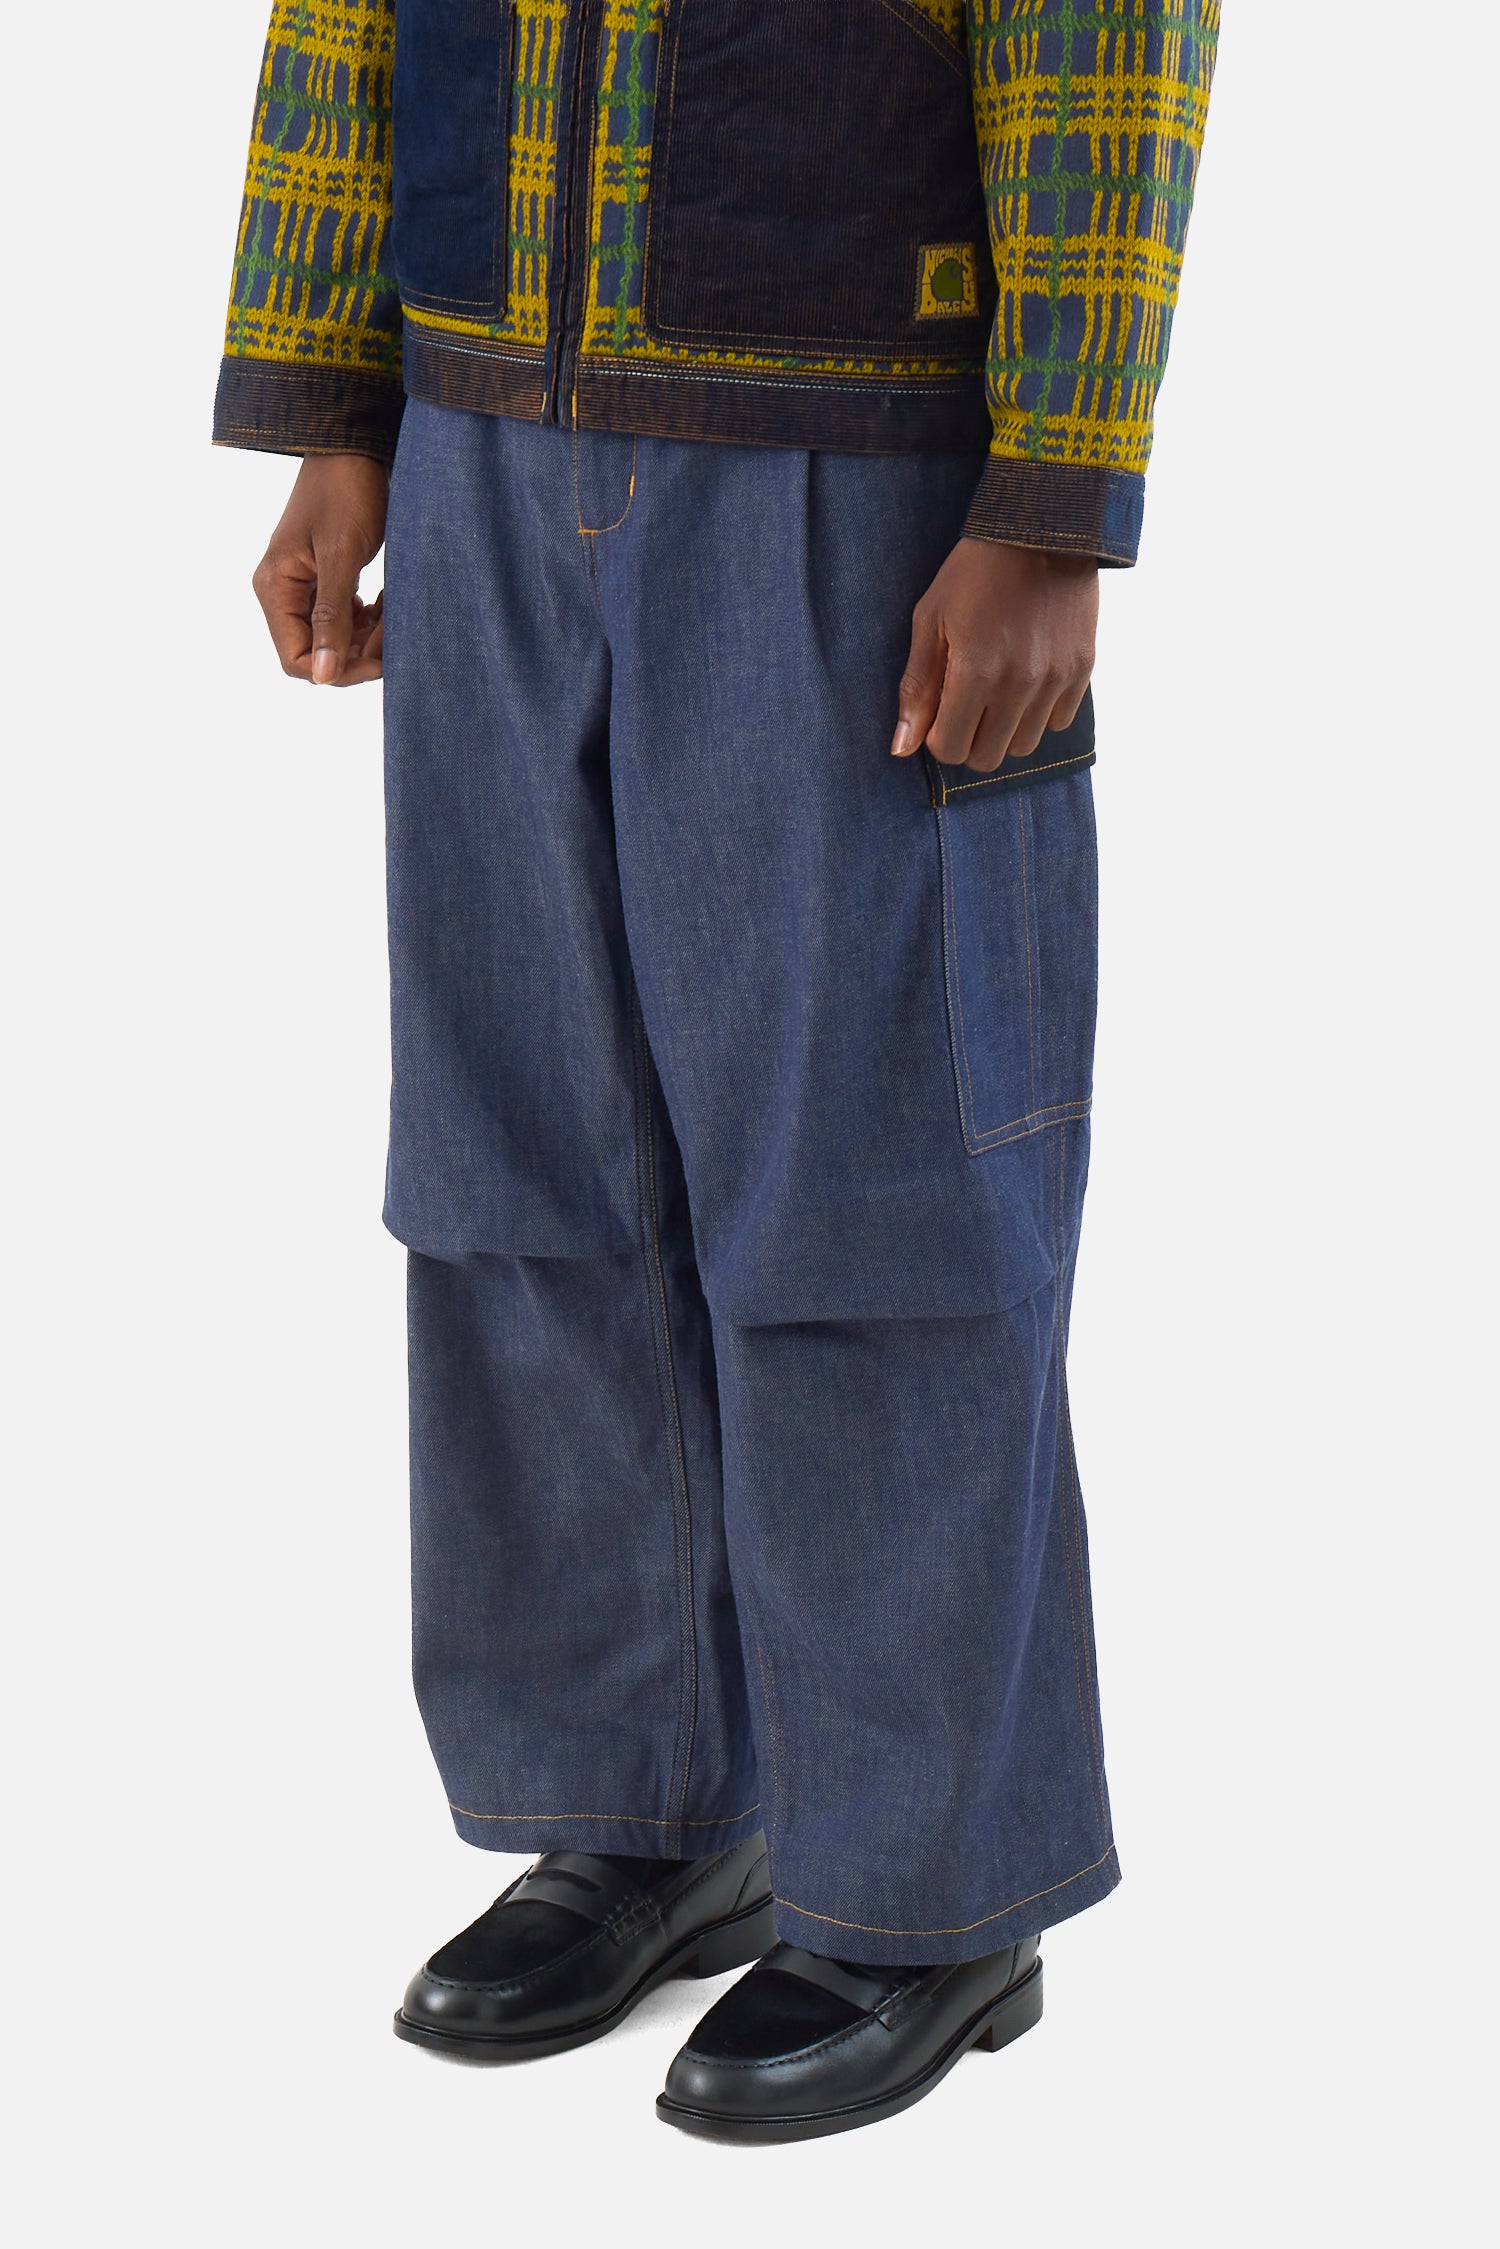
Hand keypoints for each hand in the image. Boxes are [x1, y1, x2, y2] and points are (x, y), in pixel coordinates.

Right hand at [252, 454, 390, 685]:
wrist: (355, 445)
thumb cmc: (346, 491)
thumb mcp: (341, 556)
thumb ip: (332, 617)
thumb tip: (322, 675)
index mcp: (275, 588)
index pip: (296, 659)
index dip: (337, 670)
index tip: (379, 659)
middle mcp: (283, 592)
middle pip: (318, 653)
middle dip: (358, 652)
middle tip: (395, 632)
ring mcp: (305, 586)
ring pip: (337, 638)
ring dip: (369, 636)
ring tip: (395, 610)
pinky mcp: (327, 579)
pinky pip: (347, 618)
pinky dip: (371, 619)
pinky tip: (389, 601)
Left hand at [891, 538, 1097, 772]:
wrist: (1042, 528)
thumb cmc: (975, 571)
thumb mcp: (931, 621)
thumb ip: (917, 687)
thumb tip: (901, 748)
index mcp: (975, 672)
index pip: (950, 749)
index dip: (936, 737)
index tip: (937, 713)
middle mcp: (1019, 684)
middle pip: (987, 757)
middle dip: (967, 741)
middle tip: (963, 707)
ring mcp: (1055, 679)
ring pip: (1024, 745)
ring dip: (1003, 731)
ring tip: (995, 693)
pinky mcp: (1082, 669)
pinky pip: (1059, 722)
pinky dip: (1038, 713)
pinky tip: (1026, 682)